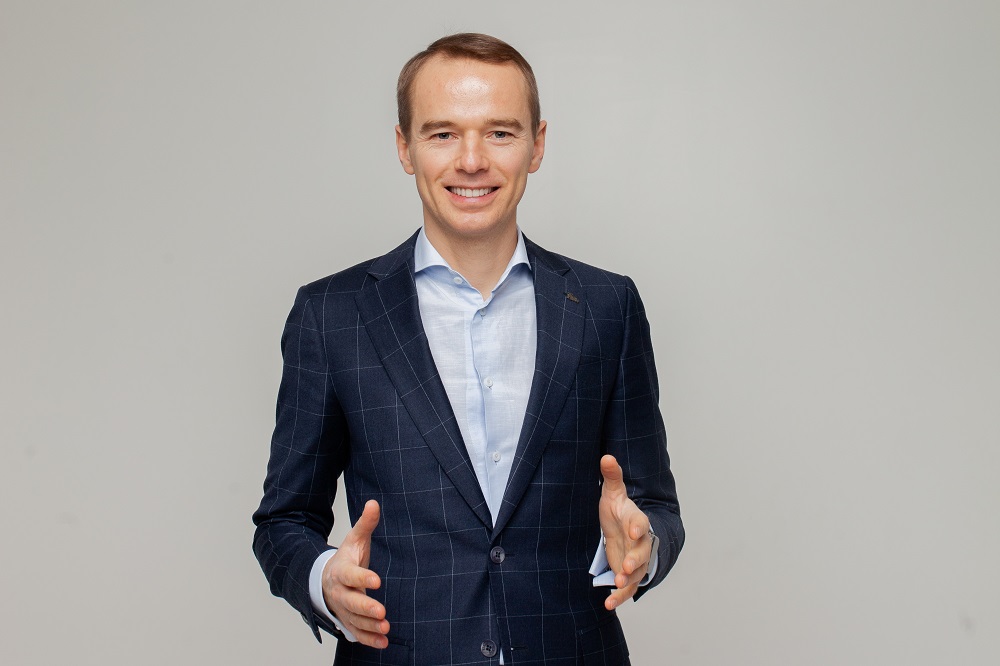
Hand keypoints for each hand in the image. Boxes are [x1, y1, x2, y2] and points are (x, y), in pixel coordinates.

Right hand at [321, 499, 389, 647]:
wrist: (326, 579)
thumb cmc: (346, 558)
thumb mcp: (354, 540)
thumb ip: (365, 524)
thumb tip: (374, 503)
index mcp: (341, 571)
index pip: (351, 575)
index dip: (363, 577)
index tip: (377, 580)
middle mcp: (340, 592)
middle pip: (350, 602)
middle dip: (365, 607)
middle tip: (381, 611)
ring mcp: (342, 609)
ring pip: (353, 620)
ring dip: (369, 626)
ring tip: (385, 628)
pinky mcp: (348, 621)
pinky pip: (356, 633)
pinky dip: (368, 639)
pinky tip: (383, 642)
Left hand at [599, 455, 652, 609]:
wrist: (626, 530)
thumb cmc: (618, 511)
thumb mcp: (613, 493)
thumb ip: (612, 477)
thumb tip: (606, 456)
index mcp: (636, 521)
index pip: (640, 523)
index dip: (637, 527)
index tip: (633, 531)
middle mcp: (640, 543)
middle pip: (643, 552)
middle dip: (636, 560)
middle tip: (627, 567)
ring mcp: (636, 560)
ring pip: (638, 573)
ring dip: (629, 580)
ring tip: (617, 585)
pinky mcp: (627, 574)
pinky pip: (627, 588)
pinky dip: (619, 596)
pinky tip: (608, 603)